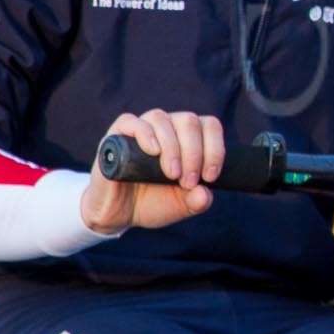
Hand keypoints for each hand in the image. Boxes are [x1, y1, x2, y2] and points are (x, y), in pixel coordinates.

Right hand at [80, 109, 224, 233]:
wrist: (120, 213)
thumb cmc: (154, 202)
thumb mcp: (182, 205)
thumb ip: (198, 201)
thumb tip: (204, 194)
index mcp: (188, 137)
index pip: (209, 126)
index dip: (215, 149)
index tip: (210, 177)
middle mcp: (167, 127)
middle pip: (189, 121)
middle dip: (194, 153)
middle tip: (188, 181)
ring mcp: (142, 128)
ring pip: (162, 119)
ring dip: (172, 148)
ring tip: (172, 174)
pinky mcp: (117, 135)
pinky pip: (131, 122)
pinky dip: (145, 134)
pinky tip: (153, 152)